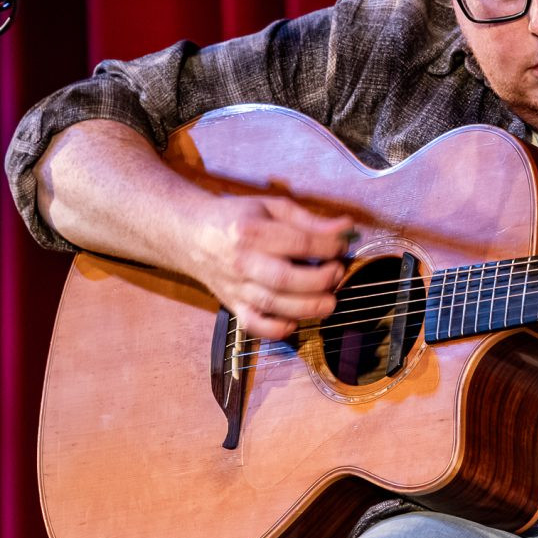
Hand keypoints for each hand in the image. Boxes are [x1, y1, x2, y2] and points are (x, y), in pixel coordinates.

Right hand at [189, 194, 352, 338]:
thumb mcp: (272, 208)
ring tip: (329, 300)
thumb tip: (346, 228)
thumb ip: (310, 220)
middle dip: (320, 280)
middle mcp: (241, 262)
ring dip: (308, 307)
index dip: (328, 246)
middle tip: (337, 273)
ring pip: (273, 305)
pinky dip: (277, 329)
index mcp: (251, 231)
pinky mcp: (232, 305)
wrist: (191, 235)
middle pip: (284, 279)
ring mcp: (235, 287)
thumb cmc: (238, 219)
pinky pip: (254, 325)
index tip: (343, 245)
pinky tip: (296, 320)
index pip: (297, 242)